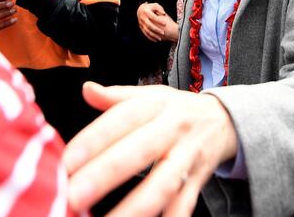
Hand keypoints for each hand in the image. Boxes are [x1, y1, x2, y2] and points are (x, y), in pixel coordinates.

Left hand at [63, 83, 237, 215]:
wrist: (226, 120)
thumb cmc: (177, 110)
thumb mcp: (152, 95)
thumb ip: (116, 97)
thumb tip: (86, 89)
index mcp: (157, 104)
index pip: (123, 118)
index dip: (95, 139)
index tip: (67, 161)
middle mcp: (174, 129)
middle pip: (141, 151)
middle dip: (107, 173)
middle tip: (75, 195)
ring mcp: (188, 156)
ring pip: (164, 183)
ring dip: (136, 206)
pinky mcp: (199, 180)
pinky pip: (184, 204)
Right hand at [137, 2, 168, 41]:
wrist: (140, 9)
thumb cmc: (150, 7)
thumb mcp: (155, 5)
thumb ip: (159, 9)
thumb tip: (163, 13)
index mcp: (146, 12)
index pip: (153, 17)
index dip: (159, 21)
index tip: (165, 24)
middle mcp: (142, 18)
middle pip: (149, 25)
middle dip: (156, 30)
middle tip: (163, 33)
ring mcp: (141, 23)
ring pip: (147, 31)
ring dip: (153, 35)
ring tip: (160, 39)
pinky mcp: (141, 27)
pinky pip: (145, 33)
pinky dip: (150, 37)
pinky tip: (155, 40)